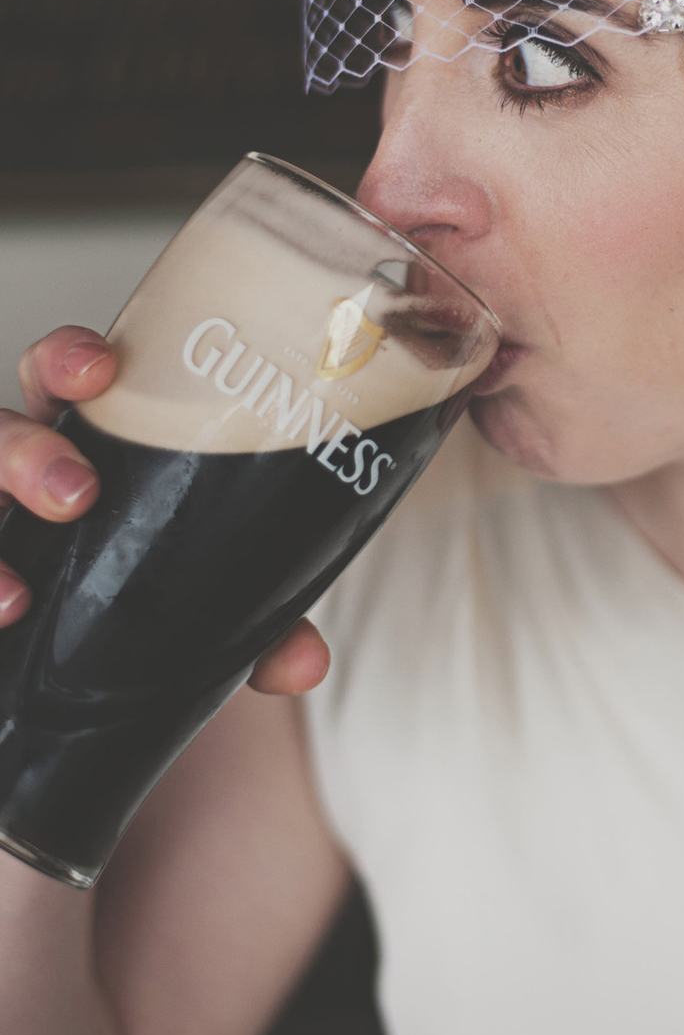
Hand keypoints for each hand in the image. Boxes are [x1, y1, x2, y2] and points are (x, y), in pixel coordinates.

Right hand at [4, 328, 330, 695]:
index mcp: (91, 444)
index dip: (67, 360)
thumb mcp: (213, 599)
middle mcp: (26, 474)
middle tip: (79, 495)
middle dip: (27, 452)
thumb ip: (262, 624)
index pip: (61, 377)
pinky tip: (2, 616)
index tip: (99, 369)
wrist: (105, 674)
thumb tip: (302, 663)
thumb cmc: (158, 591)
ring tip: (18, 597)